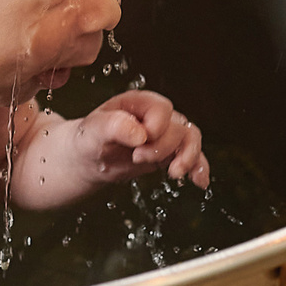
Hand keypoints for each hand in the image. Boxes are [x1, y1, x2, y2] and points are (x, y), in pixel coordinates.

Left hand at [73, 92, 210, 187]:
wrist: (85, 160)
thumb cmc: (87, 141)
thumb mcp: (92, 133)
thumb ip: (113, 126)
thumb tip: (139, 133)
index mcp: (137, 103)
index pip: (161, 108)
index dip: (156, 127)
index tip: (139, 144)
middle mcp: (154, 116)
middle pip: (177, 126)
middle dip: (163, 147)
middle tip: (138, 159)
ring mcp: (164, 134)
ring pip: (190, 139)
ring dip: (188, 157)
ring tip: (174, 173)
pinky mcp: (169, 152)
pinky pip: (193, 157)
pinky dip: (198, 168)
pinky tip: (199, 182)